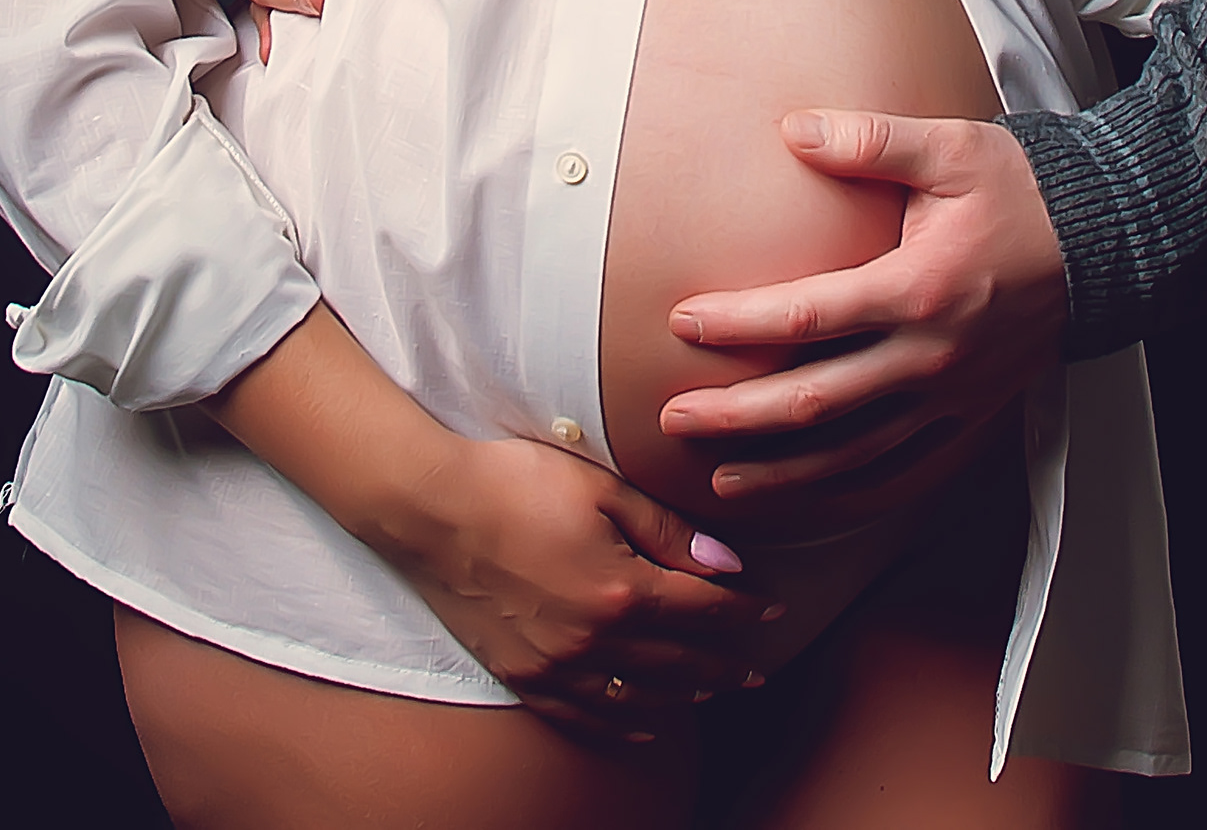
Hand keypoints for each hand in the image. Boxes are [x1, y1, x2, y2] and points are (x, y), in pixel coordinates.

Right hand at [212, 305, 773, 741]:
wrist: (431, 511)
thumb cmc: (516, 483)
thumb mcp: (601, 489)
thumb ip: (666, 530)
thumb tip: (726, 563)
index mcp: (620, 591)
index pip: (702, 611)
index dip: (744, 612)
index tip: (774, 611)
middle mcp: (594, 643)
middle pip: (679, 663)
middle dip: (724, 663)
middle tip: (758, 669)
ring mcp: (557, 668)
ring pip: (640, 698)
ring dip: (686, 695)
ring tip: (716, 691)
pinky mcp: (523, 677)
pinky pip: (587, 717)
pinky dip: (626, 723)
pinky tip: (649, 722)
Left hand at [655, 113, 1068, 492]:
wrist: (1105, 239)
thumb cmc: (1022, 189)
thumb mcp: (949, 148)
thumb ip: (870, 141)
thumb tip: (793, 128)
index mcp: (920, 289)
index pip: (809, 316)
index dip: (740, 323)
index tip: (684, 322)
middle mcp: (932, 357)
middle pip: (817, 403)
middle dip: (739, 415)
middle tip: (675, 418)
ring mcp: (953, 397)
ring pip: (854, 454)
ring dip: (783, 472)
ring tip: (722, 480)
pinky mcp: (972, 417)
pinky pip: (905, 473)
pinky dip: (851, 494)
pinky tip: (810, 501)